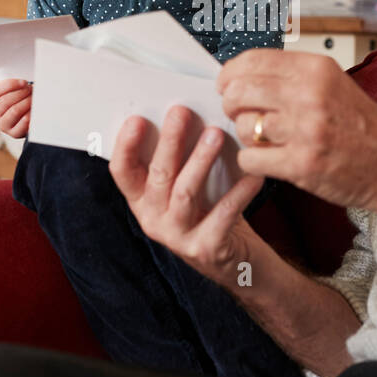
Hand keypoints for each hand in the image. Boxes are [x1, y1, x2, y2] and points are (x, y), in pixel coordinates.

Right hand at [0, 78, 32, 137]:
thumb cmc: (17, 99)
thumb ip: (14, 84)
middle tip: (31, 89)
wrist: (23, 117)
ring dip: (26, 102)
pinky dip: (30, 115)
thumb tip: (24, 82)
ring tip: (34, 98)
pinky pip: (22, 124)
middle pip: (5, 101)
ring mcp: (2, 124)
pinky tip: (34, 110)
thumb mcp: (12, 89)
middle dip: (21, 93)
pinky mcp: (13, 133)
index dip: (10, 85)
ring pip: (14, 111)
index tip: (23, 82)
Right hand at [109, 105, 264, 287]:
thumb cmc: (212, 213)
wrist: (237, 263)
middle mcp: (153, 220)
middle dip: (169, 141)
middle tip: (181, 112)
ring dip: (200, 160)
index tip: (137, 119)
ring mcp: (178, 237)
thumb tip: (188, 115)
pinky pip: (223, 214)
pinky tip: (253, 174)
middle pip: (157, 175)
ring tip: (216, 134)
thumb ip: (181, 160)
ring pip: (185, 192)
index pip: (122, 172)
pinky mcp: (206, 249)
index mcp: (142, 201)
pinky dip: (240, 192)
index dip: (126, 145)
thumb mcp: (188, 187)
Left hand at [217, 49, 376, 212]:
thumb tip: (239, 76)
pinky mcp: (302, 164)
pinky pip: (250, 158)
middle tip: (240, 114)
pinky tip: (269, 160)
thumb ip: (289, 77)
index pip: (251, 60)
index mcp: (315, 69)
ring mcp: (306, 130)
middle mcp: (309, 94)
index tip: (225, 85)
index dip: (229, 74)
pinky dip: (252, 161)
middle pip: (239, 91)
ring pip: (242, 125)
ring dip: (245, 135)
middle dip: (230, 104)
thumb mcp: (331, 84)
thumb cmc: (361, 126)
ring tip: (264, 140)